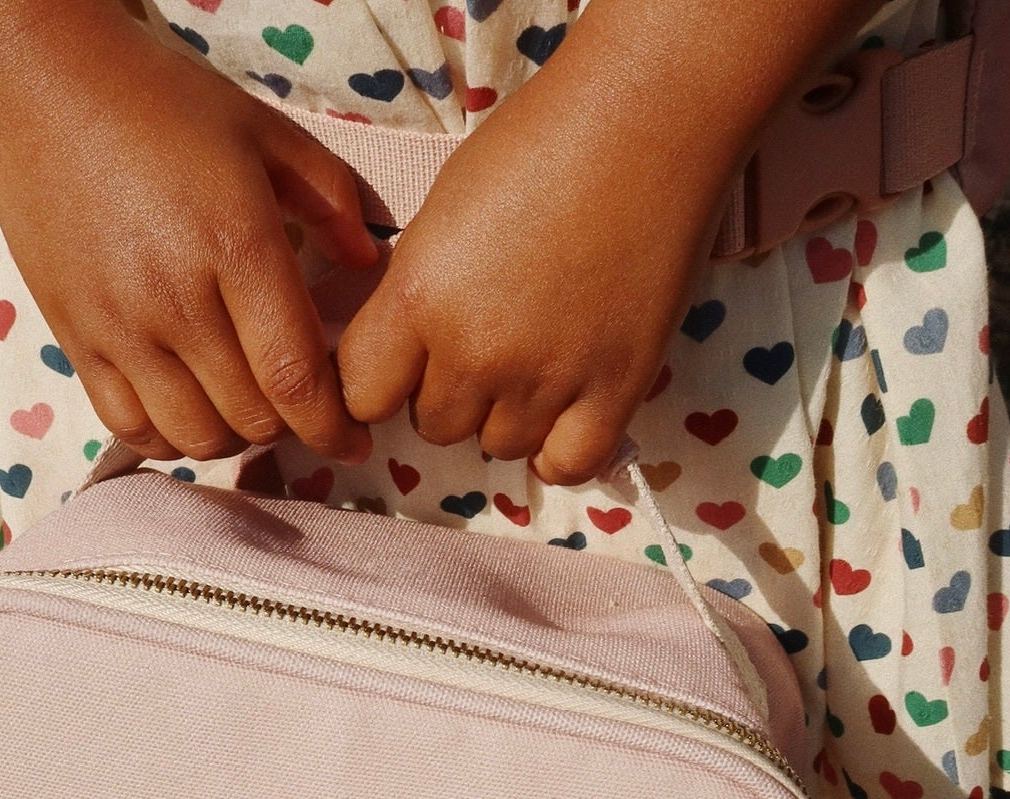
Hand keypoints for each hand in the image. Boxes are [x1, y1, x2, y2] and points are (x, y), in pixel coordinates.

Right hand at [0, 0, 377, 463]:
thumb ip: (329, 197)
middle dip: (290, 427)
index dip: (331, 426)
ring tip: (245, 409)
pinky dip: (170, 437)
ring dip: (233, 438)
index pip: (295, 377)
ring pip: (195, 437)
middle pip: (251, 418)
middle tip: (299, 407)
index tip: (352, 442)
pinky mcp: (76, 338)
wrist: (39, 83)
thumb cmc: (161, 103)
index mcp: (236, 245)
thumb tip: (366, 263)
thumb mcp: (264, 131)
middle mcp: (176, 299)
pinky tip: (189, 410)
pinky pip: (130, 427)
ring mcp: (120, 326)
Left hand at [336, 0, 882, 486]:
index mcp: (418, 297)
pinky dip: (560, 451)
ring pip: (498, 446)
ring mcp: (546, 379)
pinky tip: (565, 415)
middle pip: (435, 425)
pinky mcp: (614, 391)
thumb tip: (401, 354)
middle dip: (450, 393)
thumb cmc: (539, 144)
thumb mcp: (441, 214)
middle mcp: (474, 351)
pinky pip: (567, 466)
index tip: (400, 369)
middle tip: (489, 340)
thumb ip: (414, 294)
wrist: (647, 120)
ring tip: (537, 358)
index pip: (361, 395)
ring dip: (508, 416)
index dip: (378, 385)